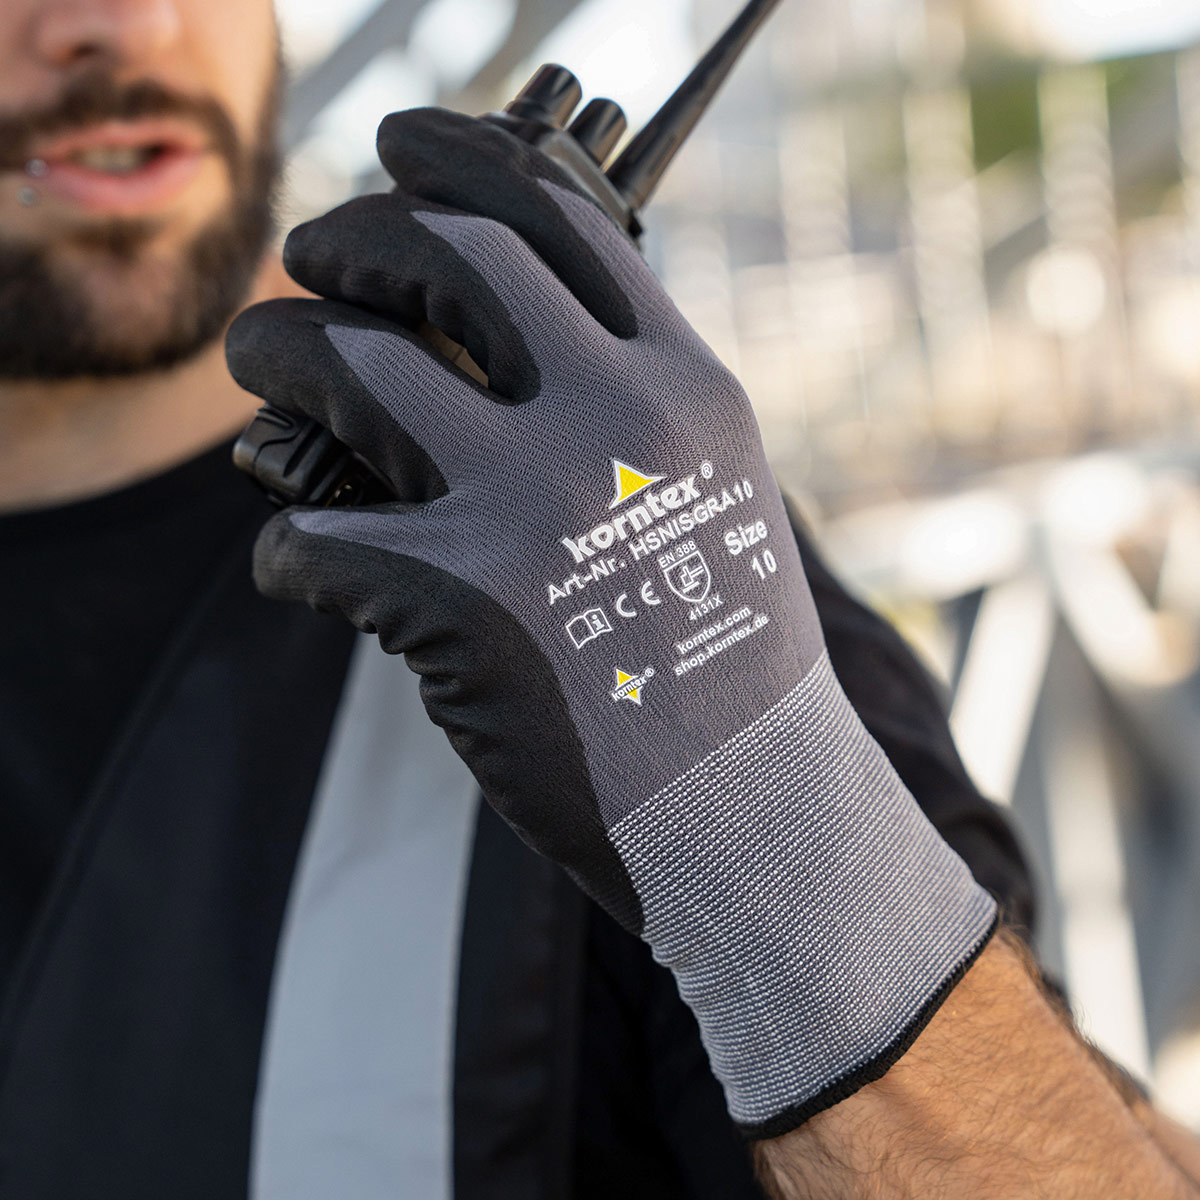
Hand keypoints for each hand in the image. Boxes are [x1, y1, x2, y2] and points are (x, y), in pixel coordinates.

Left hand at [226, 107, 995, 1136]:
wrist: (749, 806)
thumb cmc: (721, 660)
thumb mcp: (708, 497)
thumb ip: (618, 409)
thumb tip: (477, 347)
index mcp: (683, 386)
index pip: (558, 215)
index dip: (458, 158)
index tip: (398, 145)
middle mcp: (615, 419)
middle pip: (441, 253)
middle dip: (348, 234)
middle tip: (308, 258)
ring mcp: (535, 503)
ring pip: (347, 361)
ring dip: (275, 350)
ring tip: (261, 362)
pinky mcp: (462, 600)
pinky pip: (312, 536)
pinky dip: (289, 546)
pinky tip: (303, 565)